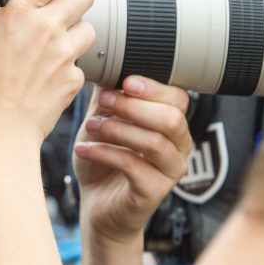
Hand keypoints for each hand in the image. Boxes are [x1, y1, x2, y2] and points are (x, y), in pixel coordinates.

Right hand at [0, 0, 95, 149]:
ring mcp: (64, 54)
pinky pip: (80, 63)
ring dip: (74, 30)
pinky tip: (47, 73)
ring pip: (87, 28)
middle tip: (60, 3)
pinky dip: (68, 65)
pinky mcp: (73, 79)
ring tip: (52, 42)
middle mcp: (47, 26)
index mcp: (19, 9)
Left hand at [74, 75, 192, 244]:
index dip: (153, 87)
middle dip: (134, 106)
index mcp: (172, 124)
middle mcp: (179, 147)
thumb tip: (103, 58)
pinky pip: (134, 167)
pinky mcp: (153, 193)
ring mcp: (170, 172)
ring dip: (117, 129)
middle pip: (172, 118)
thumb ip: (109, 94)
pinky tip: (84, 149)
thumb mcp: (103, 120)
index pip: (178, 97)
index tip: (124, 81)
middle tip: (103, 103)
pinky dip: (105, 153)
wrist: (97, 207)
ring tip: (89, 127)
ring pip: (154, 142)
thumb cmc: (103, 160)